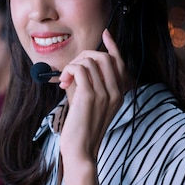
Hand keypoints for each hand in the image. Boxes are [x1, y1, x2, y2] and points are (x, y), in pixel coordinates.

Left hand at [58, 28, 127, 166]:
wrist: (80, 150)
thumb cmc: (81, 129)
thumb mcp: (88, 103)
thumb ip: (88, 84)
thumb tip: (78, 67)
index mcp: (119, 94)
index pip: (120, 63)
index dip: (113, 46)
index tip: (106, 34)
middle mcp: (115, 92)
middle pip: (103, 57)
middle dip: (83, 57)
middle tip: (70, 72)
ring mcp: (105, 93)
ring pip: (89, 61)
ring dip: (72, 66)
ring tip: (65, 82)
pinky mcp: (90, 95)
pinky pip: (79, 69)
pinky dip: (69, 71)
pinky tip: (63, 84)